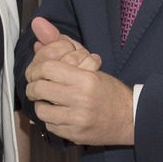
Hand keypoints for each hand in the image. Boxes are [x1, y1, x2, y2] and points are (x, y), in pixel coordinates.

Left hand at [26, 18, 132, 146]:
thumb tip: (38, 27)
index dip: (37, 69)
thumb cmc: (110, 91)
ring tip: (48, 101)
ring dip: (40, 104)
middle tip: (36, 87)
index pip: (47, 68)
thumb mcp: (91, 65)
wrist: (130, 118)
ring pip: (41, 111)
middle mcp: (81, 99)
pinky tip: (58, 113)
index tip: (37, 72)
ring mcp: (78, 119)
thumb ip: (63, 46)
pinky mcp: (76, 134)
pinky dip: (50, 119)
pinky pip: (50, 126)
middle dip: (33, 87)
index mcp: (85, 78)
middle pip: (39, 89)